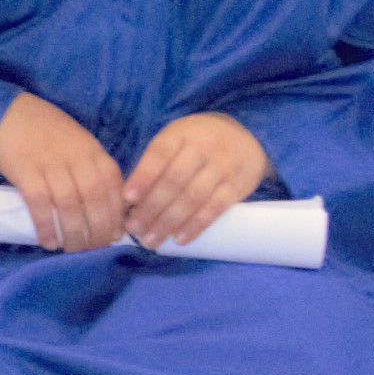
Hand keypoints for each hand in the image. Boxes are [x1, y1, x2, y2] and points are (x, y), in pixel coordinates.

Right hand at [0, 93, 128, 254]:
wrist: (2, 110)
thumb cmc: (41, 129)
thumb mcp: (75, 141)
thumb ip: (89, 166)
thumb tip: (103, 205)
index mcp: (91, 149)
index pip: (113, 185)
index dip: (116, 214)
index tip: (115, 236)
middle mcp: (75, 156)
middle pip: (94, 199)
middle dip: (98, 229)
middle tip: (94, 249)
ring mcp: (50, 162)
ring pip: (70, 205)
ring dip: (74, 233)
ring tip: (72, 250)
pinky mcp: (25, 170)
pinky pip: (40, 203)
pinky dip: (46, 225)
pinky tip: (48, 241)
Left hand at [119, 115, 273, 256]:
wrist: (246, 138)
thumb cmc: (198, 144)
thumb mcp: (177, 140)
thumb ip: (156, 164)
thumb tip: (128, 202)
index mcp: (180, 134)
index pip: (160, 154)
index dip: (144, 176)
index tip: (127, 198)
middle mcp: (202, 148)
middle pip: (174, 180)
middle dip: (151, 207)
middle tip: (134, 228)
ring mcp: (222, 167)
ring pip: (193, 197)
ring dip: (169, 222)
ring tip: (151, 240)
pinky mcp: (236, 186)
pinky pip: (215, 207)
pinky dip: (196, 225)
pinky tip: (180, 239)